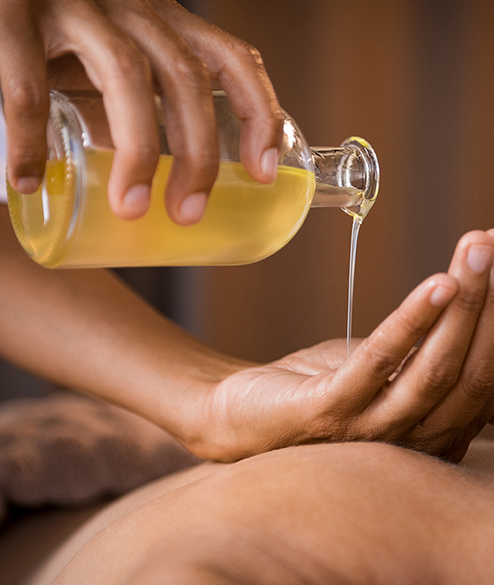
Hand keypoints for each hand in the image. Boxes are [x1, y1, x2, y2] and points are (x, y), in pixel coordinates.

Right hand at [0, 0, 282, 221]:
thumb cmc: (60, 41)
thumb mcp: (113, 68)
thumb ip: (136, 113)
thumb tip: (157, 187)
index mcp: (164, 25)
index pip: (233, 61)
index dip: (259, 115)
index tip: (264, 173)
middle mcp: (131, 8)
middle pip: (186, 79)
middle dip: (197, 154)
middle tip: (187, 213)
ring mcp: (76, 5)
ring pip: (128, 76)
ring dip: (137, 152)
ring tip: (130, 209)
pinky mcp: (15, 13)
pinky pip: (30, 84)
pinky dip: (32, 139)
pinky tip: (29, 181)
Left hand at [186, 230, 493, 462]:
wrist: (242, 415)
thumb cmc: (320, 387)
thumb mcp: (383, 369)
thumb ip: (423, 353)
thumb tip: (463, 300)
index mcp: (432, 431)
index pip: (486, 381)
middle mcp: (412, 439)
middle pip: (471, 375)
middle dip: (491, 307)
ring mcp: (370, 430)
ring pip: (433, 369)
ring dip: (464, 306)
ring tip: (477, 251)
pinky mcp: (329, 412)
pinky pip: (379, 363)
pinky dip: (412, 322)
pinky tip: (437, 284)